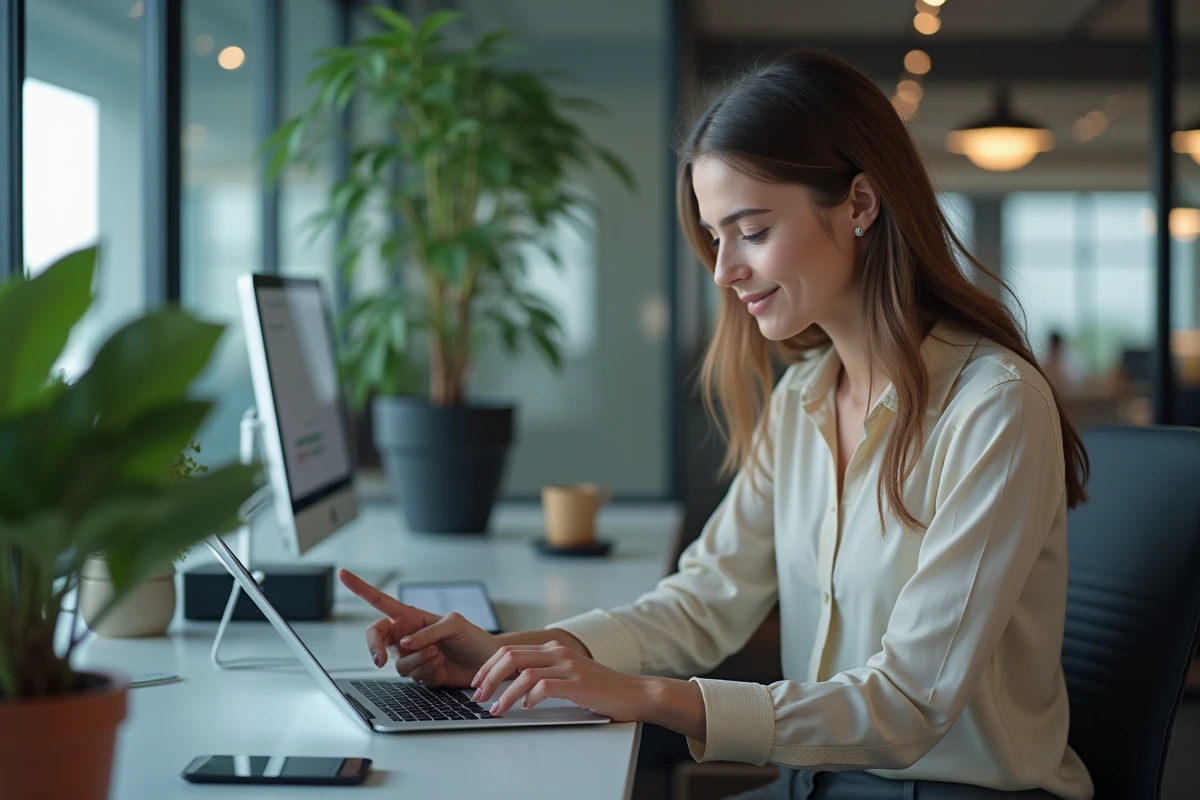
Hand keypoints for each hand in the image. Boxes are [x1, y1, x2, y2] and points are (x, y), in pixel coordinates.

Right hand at [338, 569, 499, 687]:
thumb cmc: (473, 636)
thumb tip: (404, 643)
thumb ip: (428, 631)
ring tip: (439, 654)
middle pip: (375, 640)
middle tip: (380, 658)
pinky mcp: (420, 674)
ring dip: (418, 661)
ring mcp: (412, 656)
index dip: (360, 588)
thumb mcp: (454, 623)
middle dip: (374, 649)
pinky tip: (442, 666)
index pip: (380, 601)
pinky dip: (428, 672)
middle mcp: (406, 637)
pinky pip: (413, 677)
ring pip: (397, 664)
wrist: (487, 661)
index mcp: (411, 617)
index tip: (343, 574)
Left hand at [471, 641, 650, 720]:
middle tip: (478, 696)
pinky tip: (524, 708)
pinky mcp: (577, 683)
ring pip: (523, 672)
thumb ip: (545, 673)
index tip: (477, 683)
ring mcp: (569, 666)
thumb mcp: (568, 674)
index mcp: (553, 649)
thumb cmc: (601, 688)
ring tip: (495, 709)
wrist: (635, 693)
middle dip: (488, 677)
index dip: (488, 666)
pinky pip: (544, 686)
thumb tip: (513, 684)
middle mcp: (558, 652)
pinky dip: (529, 698)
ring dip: (503, 693)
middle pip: (510, 656)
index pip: (510, 650)